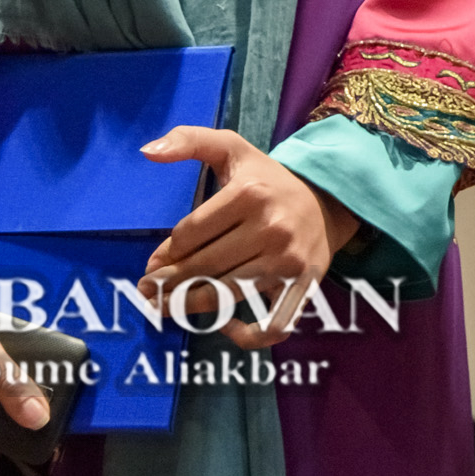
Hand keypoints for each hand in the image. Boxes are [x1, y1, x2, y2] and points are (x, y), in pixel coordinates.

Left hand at [140, 127, 359, 349]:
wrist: (328, 201)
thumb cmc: (269, 180)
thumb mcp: (233, 149)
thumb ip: (190, 140)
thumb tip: (147, 151)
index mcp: (249, 194)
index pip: (188, 234)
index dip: (164, 253)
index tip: (152, 263)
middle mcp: (270, 228)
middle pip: (202, 267)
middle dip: (166, 283)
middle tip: (146, 292)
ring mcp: (288, 261)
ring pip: (226, 295)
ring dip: (188, 307)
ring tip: (164, 308)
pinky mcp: (303, 286)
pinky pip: (274, 323)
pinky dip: (249, 335)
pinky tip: (226, 327)